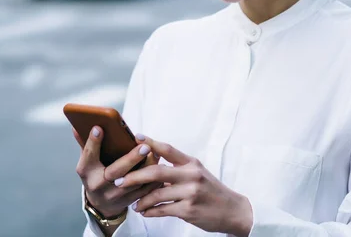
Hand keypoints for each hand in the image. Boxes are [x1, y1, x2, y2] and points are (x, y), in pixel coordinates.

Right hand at [73, 127, 161, 217]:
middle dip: (130, 159)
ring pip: (133, 182)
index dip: (93, 142)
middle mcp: (98, 185)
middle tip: (144, 146)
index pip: (88, 156)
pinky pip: (143, 190)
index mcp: (86, 171)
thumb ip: (86, 144)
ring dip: (146, 167)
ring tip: (155, 153)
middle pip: (115, 171)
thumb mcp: (88, 161)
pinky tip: (159, 165)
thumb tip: (76, 126)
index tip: (99, 128)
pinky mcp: (128, 201)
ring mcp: (114, 195)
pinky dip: (152, 178)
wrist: (101, 204)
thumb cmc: (95, 173)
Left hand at [122, 136, 253, 236]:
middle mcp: (191, 175)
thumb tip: (152, 164)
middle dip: (134, 176)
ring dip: (141, 199)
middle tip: (118, 180)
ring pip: (156, 194)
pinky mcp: (189, 210)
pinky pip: (163, 209)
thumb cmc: (211, 190)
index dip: (151, 142)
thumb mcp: (198, 173)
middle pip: (156, 171)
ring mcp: (190, 193)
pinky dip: (151, 211)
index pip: (168, 149)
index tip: (135, 137)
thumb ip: (178, 168)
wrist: (232, 210)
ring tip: (134, 204)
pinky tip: (145, 212)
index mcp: (192, 163)